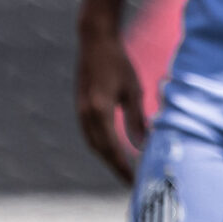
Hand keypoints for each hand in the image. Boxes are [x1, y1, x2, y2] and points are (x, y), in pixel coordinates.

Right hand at [75, 27, 148, 183]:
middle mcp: (86, 114)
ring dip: (106, 157)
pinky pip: (90, 133)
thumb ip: (135, 120)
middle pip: (100, 149)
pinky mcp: (81, 106)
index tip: (133, 180)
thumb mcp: (132, 90)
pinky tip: (112, 147)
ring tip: (122, 167)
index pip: (112, 147)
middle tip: (130, 180)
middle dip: (115, 166)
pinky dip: (101, 145)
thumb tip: (142, 146)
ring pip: (93, 142)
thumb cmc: (118, 62)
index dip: (122, 166)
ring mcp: (81, 110)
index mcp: (100, 111)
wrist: (94, 41)